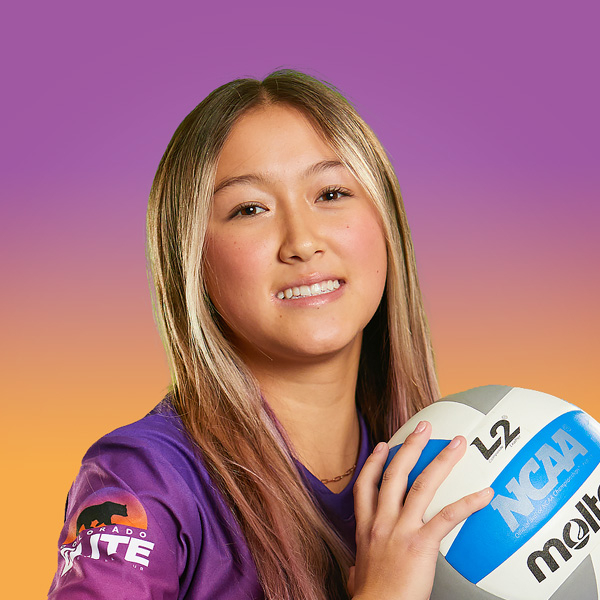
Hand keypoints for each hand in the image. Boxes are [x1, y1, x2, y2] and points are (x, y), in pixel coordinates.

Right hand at [350, 421, 492, 599]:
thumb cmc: (371, 599)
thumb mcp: (358, 575)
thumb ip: (359, 565)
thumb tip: (357, 569)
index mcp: (366, 527)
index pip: (366, 485)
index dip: (374, 462)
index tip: (382, 446)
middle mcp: (381, 521)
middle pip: (394, 474)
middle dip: (409, 446)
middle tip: (423, 427)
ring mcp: (400, 529)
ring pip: (420, 485)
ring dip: (440, 460)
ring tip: (455, 444)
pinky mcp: (420, 543)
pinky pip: (448, 517)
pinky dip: (468, 503)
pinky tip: (484, 494)